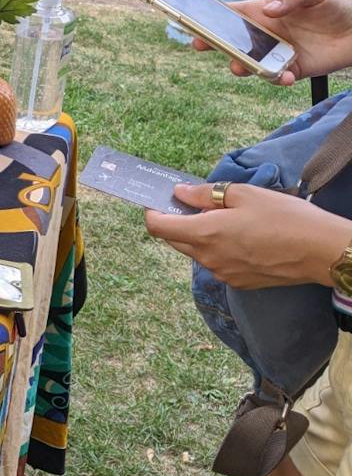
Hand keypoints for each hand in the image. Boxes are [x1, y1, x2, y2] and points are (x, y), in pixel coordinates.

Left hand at [144, 182, 351, 288]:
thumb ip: (204, 194)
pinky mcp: (237, 282)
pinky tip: (243, 238)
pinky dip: (219, 249)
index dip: (153, 213)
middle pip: (174, 240)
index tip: (160, 202)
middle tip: (196, 205)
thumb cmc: (285, 217)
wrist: (321, 251)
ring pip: (197, 252)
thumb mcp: (243, 194)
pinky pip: (217, 263)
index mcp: (205, 233)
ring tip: (228, 220)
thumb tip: (179, 193)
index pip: (158, 227)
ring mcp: (222, 273)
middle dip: (176, 222)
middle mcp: (207, 258)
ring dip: (200, 236)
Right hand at [191, 0, 351, 84]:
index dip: (209, 16)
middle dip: (212, 43)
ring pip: (248, 63)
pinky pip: (275, 78)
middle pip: (231, 40)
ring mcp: (275, 53)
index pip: (231, 13)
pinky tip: (283, 76)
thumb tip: (269, 10)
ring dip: (240, 66)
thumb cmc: (335, 6)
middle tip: (200, 44)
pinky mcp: (291, 70)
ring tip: (240, 67)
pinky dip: (275, 79)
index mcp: (263, 12)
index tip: (192, 19)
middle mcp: (264, 34)